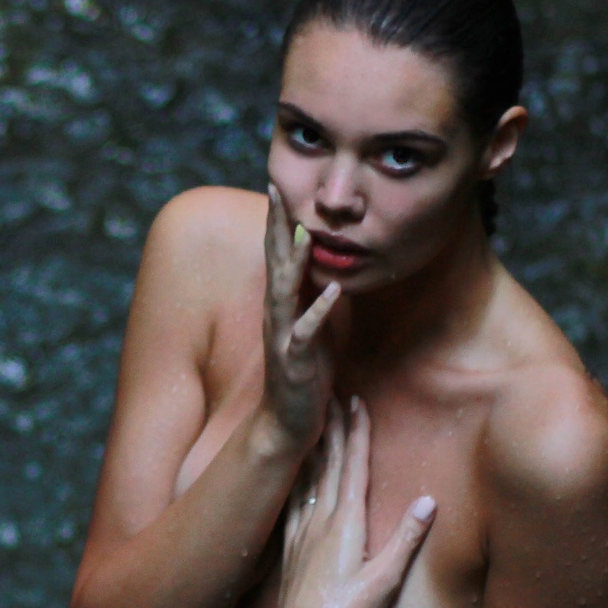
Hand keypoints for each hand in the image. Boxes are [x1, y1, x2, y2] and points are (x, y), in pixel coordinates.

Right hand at [260, 185, 341, 448]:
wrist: (287, 422)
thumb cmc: (304, 371)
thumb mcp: (310, 324)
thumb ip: (310, 294)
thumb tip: (321, 263)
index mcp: (282, 304)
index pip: (276, 254)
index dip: (276, 220)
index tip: (276, 185)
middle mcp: (277, 314)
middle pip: (273, 262)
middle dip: (275, 225)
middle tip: (275, 189)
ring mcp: (284, 336)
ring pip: (285, 291)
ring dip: (293, 261)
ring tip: (303, 231)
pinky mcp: (295, 360)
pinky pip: (307, 331)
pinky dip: (320, 310)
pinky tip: (333, 289)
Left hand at [276, 396, 435, 607]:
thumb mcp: (387, 580)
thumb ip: (407, 540)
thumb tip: (429, 502)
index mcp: (346, 523)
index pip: (354, 467)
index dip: (357, 433)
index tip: (356, 401)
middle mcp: (321, 522)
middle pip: (329, 464)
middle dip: (334, 428)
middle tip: (332, 394)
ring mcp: (302, 534)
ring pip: (307, 479)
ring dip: (313, 448)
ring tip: (313, 422)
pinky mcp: (291, 550)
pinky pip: (291, 503)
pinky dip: (294, 480)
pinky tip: (291, 473)